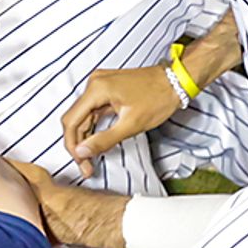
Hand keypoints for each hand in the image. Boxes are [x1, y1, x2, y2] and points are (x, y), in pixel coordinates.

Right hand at [61, 60, 187, 163]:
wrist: (176, 82)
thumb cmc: (159, 98)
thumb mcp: (131, 124)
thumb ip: (104, 140)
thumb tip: (82, 152)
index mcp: (97, 89)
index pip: (71, 121)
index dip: (73, 145)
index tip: (81, 162)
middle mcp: (94, 83)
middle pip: (74, 118)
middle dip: (78, 144)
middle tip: (86, 165)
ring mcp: (99, 84)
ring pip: (82, 115)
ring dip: (85, 137)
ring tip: (90, 158)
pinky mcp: (106, 88)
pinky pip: (92, 110)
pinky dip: (93, 127)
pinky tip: (96, 141)